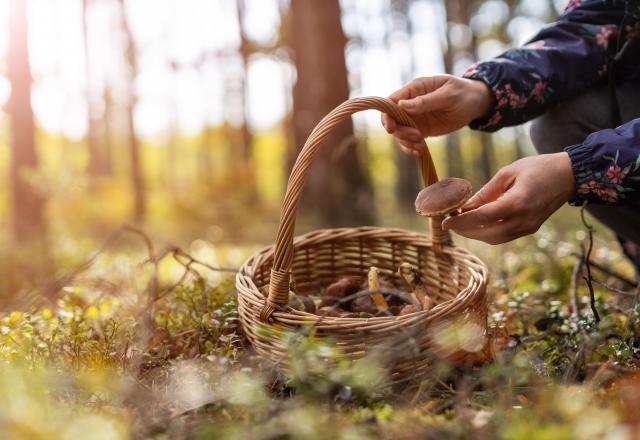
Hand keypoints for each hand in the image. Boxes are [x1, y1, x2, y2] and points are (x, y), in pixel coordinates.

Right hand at [381, 75, 493, 155]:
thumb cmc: (463, 93)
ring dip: (406, 141)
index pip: (391, 102)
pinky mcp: (421, 129)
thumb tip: (402, 105)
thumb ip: (426, 101)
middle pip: (392, 120)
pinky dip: (411, 148)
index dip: (387, 115)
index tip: (392, 129)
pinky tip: (420, 151)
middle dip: (399, 132)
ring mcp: (415, 118)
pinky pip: (409, 140)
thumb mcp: (448, 95)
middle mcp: (410, 104)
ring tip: (421, 145)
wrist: (476, 103)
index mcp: (414, 89)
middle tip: (416, 136)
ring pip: (399, 133)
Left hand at [441, 153, 576, 243]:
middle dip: (465, 231)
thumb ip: (486, 192)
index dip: (461, 221)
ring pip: (495, 238)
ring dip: (475, 234)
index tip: (445, 221)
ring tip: (460, 224)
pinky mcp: (531, 229)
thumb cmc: (537, 167)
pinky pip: (504, 236)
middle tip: (450, 223)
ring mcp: (528, 227)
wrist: (569, 175)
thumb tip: (465, 206)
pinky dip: (488, 233)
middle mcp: (523, 220)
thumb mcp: (507, 173)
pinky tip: (477, 224)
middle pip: (486, 234)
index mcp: (517, 203)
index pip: (482, 218)